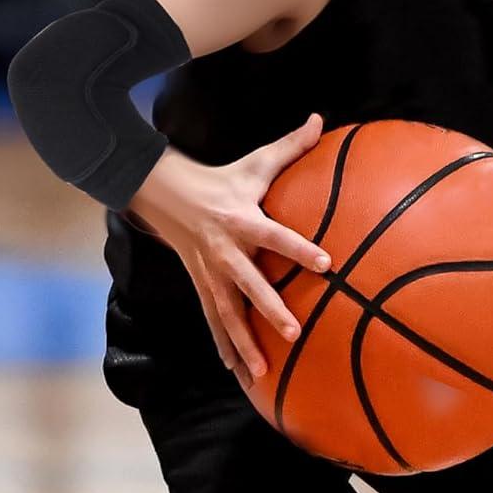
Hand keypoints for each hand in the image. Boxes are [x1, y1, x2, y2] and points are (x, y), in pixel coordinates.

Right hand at [125, 112, 331, 388]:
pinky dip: (225, 348)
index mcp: (242, 220)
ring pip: (226, 313)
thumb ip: (291, 146)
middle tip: (293, 332)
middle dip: (269, 310)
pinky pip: (213, 322)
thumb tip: (319, 119)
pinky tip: (238, 374)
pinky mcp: (201, 286)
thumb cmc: (222, 179)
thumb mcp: (255, 162)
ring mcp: (210, 273)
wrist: (166, 194)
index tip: (326, 263)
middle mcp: (225, 251)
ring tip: (261, 372)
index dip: (300, 249)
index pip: (277, 236)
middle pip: (248, 285)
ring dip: (243, 343)